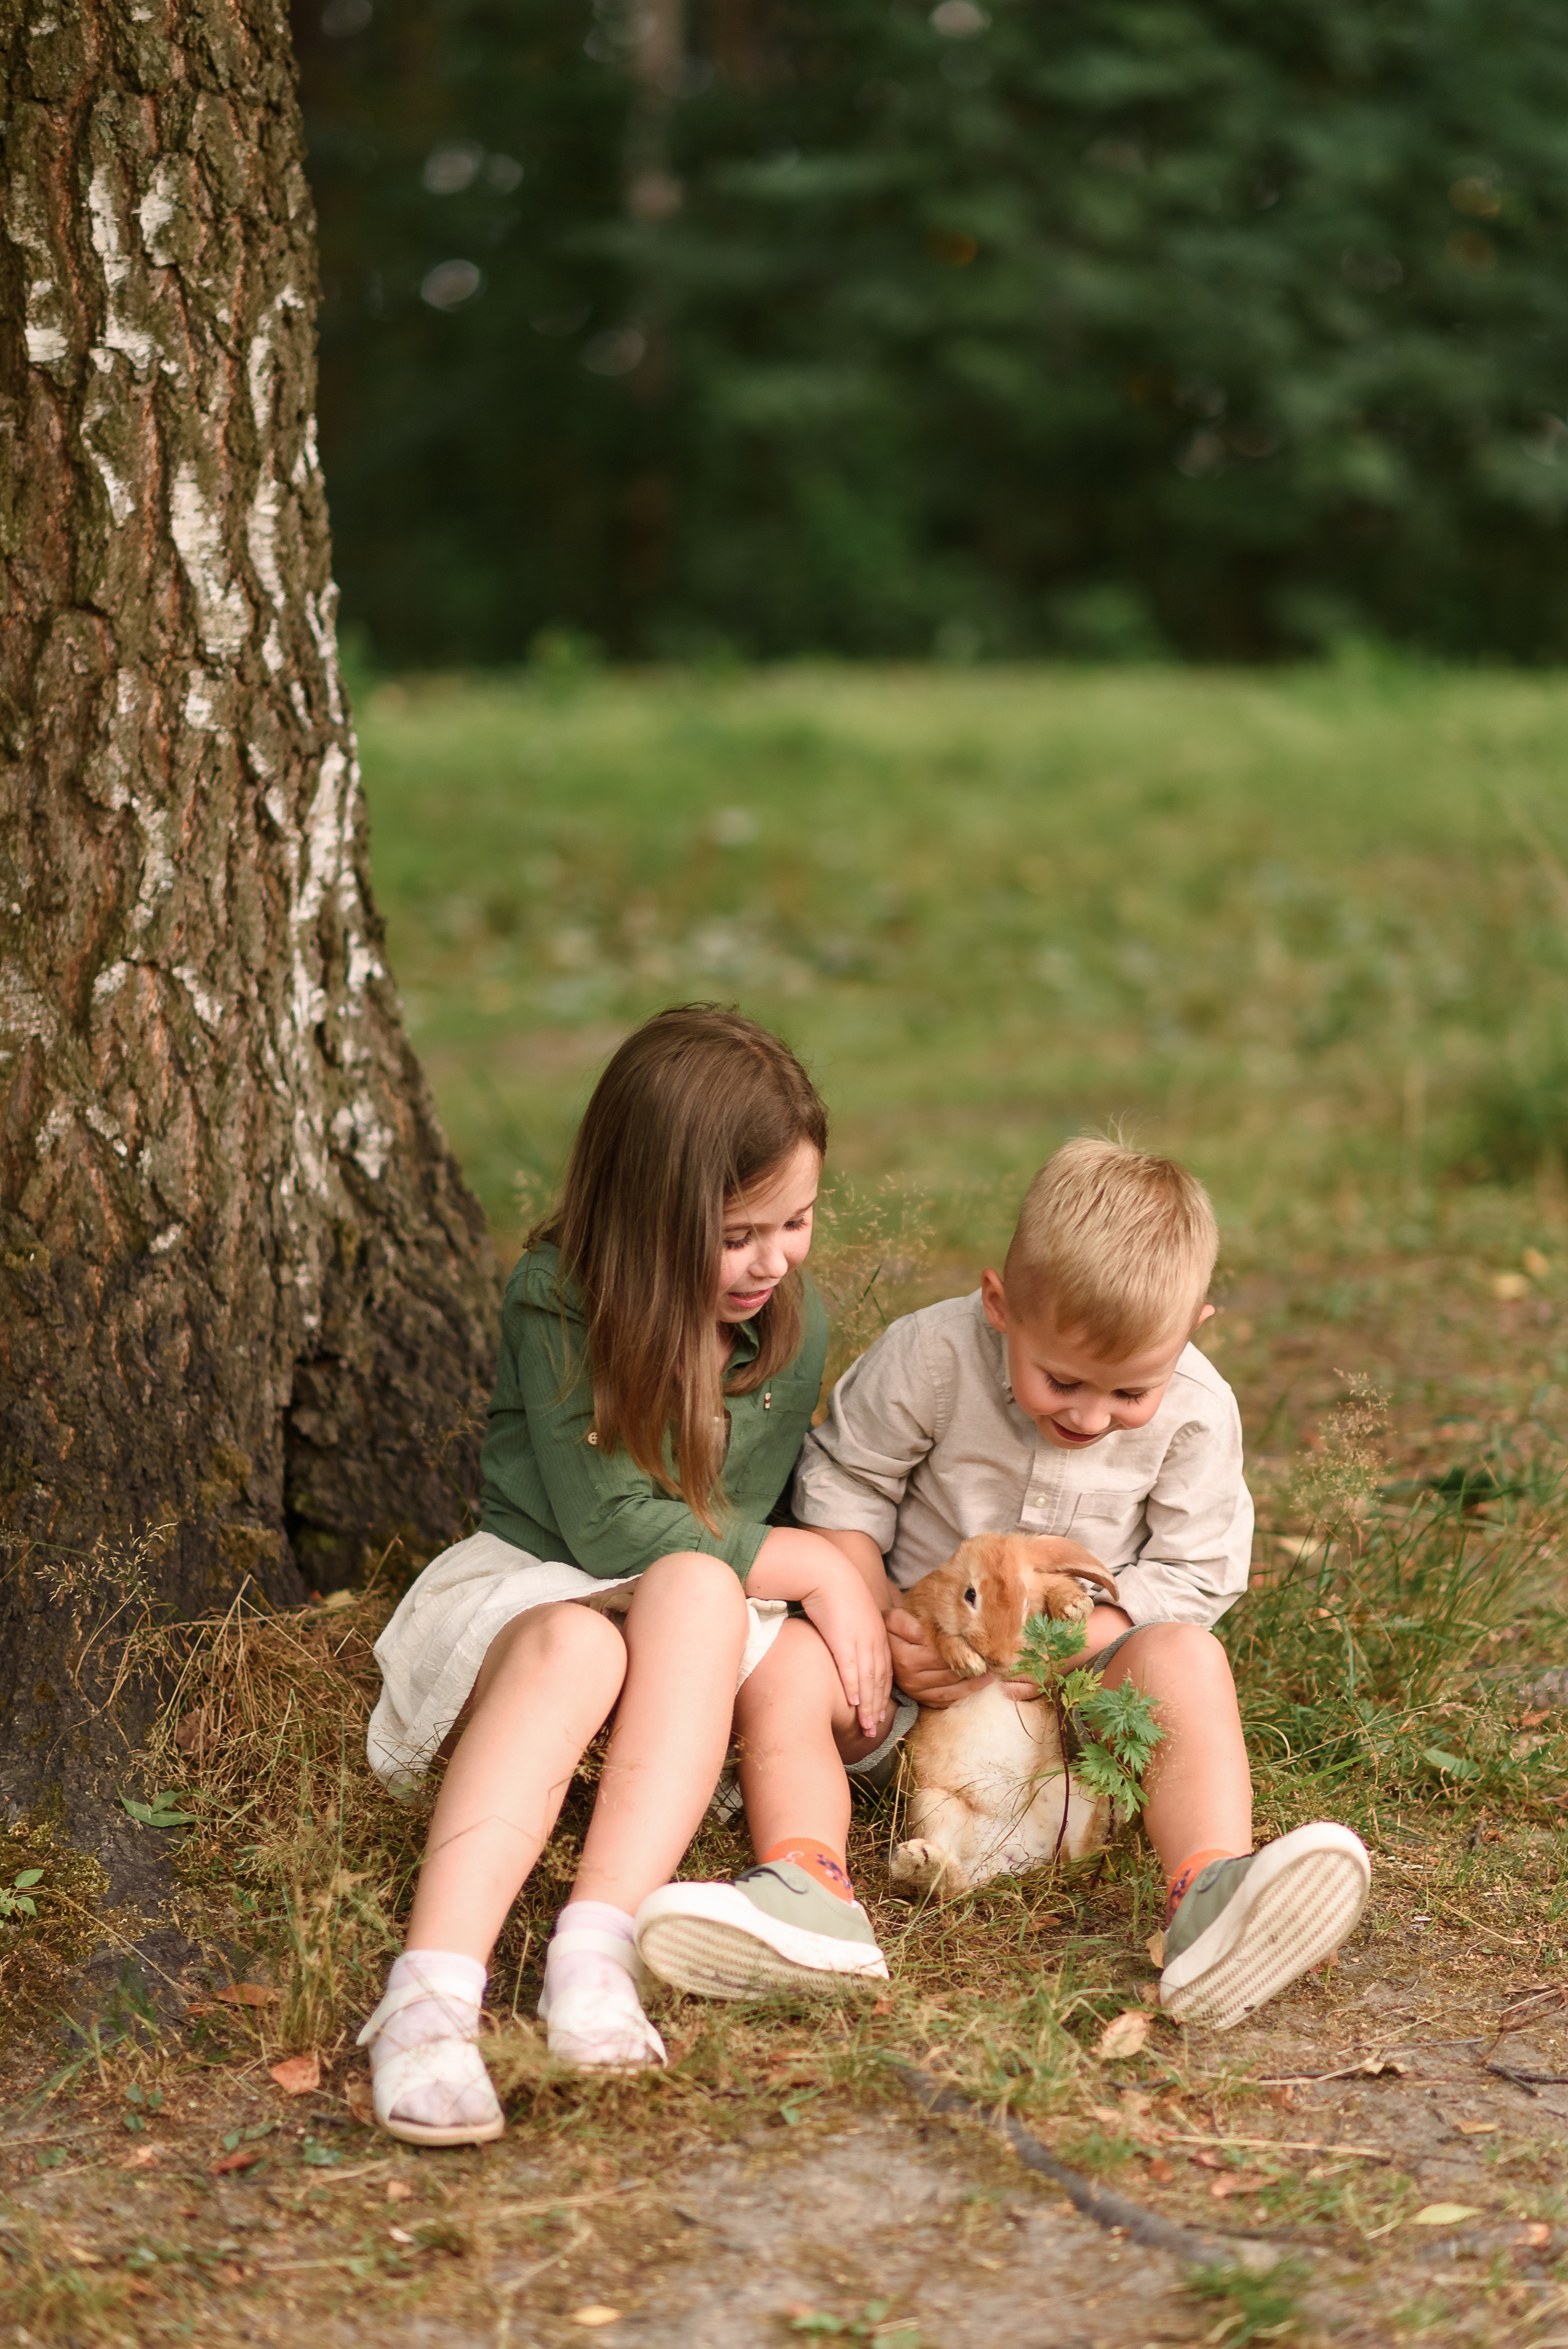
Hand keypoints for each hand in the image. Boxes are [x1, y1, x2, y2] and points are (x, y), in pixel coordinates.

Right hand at [801, 1572, 892, 1739]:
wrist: (827, 1572)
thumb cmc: (836, 1591)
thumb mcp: (854, 1615)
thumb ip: (857, 1633)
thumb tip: (850, 1647)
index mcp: (878, 1634)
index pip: (884, 1671)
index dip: (883, 1694)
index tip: (882, 1713)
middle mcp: (873, 1640)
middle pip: (880, 1680)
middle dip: (879, 1707)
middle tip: (876, 1730)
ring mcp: (860, 1640)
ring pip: (868, 1679)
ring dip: (869, 1705)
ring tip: (868, 1727)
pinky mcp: (843, 1639)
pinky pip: (850, 1668)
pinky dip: (853, 1688)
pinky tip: (853, 1704)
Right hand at [886, 1607, 1035, 1710]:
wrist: (881, 1647)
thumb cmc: (892, 1628)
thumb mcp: (893, 1618)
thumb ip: (906, 1621)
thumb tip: (924, 1632)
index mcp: (904, 1657)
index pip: (939, 1654)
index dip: (960, 1649)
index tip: (981, 1643)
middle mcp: (910, 1678)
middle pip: (949, 1672)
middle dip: (972, 1665)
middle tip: (995, 1658)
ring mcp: (917, 1691)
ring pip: (952, 1687)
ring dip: (975, 1680)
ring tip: (993, 1669)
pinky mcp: (923, 1699)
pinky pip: (948, 1699)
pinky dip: (966, 1692)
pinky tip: (982, 1683)